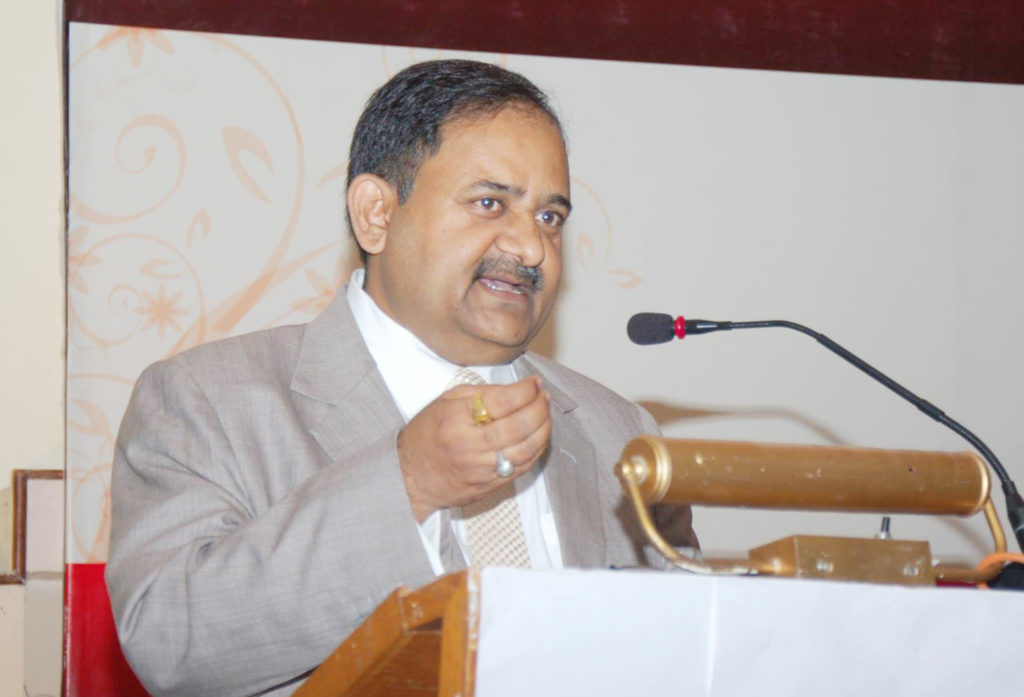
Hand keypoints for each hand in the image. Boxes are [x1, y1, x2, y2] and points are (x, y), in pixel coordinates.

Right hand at [398, 376, 551, 521]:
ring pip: (526, 449)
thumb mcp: (444, 402)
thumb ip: (479, 393)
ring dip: (543, 429)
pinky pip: (522, 468)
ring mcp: (481, 469)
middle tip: (544, 396)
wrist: (409, 477)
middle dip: (540, 407)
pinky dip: (537, 450)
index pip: (503, 401)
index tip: (534, 382)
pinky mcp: (489, 485)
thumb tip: (515, 389)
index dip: (525, 390)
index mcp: (456, 419)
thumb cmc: (426, 434)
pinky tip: (539, 437)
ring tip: (546, 414)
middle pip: (519, 425)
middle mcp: (470, 445)